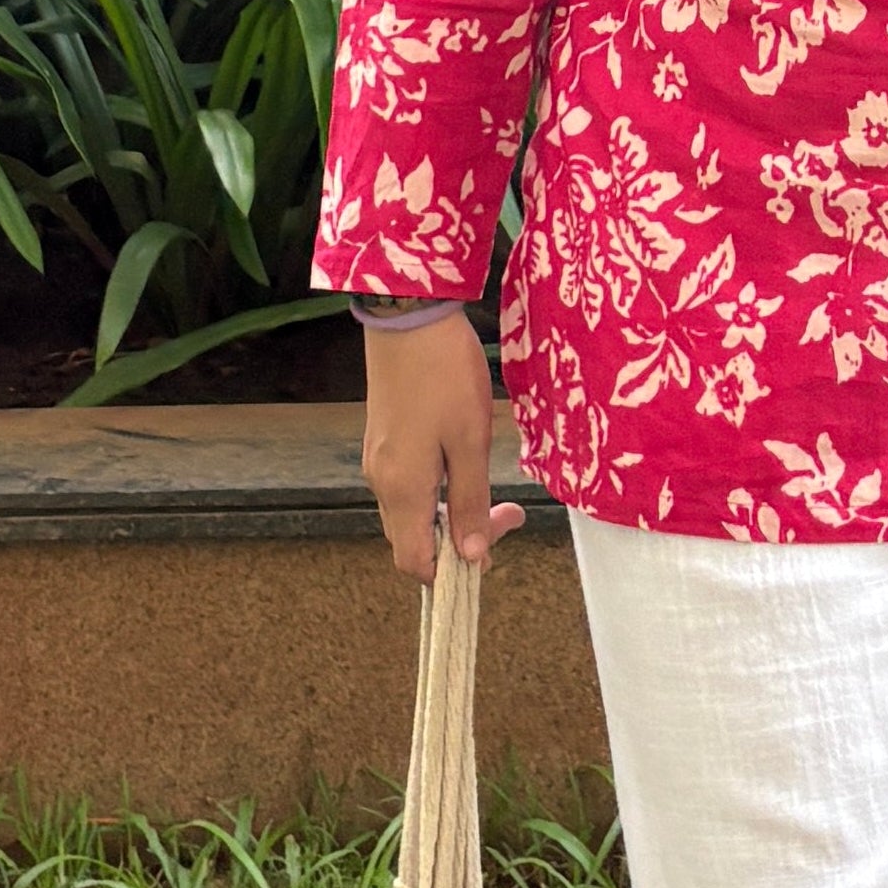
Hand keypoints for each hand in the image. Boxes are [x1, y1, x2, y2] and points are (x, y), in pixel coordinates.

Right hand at [359, 310, 526, 584]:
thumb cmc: (444, 375)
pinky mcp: (383, 441)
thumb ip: (469, 502)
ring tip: (492, 490)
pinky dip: (436, 493)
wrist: (407, 316)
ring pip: (412, 514)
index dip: (454, 570)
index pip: (416, 563)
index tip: (495, 544)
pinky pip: (407, 488)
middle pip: (414, 541)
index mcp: (402, 490)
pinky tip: (463, 467)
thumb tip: (472, 556)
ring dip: (450, 514)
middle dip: (461, 539)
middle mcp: (382, 483)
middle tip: (509, 511)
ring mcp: (378, 461)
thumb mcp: (470, 441)